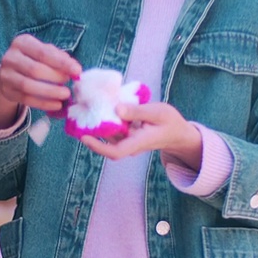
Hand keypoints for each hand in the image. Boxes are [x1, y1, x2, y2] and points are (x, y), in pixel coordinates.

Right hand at [0, 34, 80, 128]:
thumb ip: (60, 58)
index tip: (78, 71)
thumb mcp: (45, 53)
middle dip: (55, 78)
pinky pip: (26, 99)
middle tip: (69, 84)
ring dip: (50, 92)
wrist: (10, 74)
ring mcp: (6, 75)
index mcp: (22, 43)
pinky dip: (43, 103)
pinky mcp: (7, 91)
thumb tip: (75, 69)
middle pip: (34, 69)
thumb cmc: (33, 60)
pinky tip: (56, 105)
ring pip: (28, 86)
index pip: (43, 53)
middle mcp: (10, 57)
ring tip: (65, 95)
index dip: (61, 63)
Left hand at [81, 101, 202, 168]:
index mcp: (139, 142)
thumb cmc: (170, 122)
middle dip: (92, 131)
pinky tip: (102, 106)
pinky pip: (114, 130)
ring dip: (98, 123)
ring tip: (87, 106)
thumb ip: (138, 111)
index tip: (84, 137)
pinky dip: (107, 119)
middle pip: (107, 143)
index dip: (98, 147)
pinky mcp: (128, 136)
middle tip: (79, 113)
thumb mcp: (158, 112)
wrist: (178, 133)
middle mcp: (130, 145)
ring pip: (109, 135)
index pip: (116, 151)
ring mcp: (128, 141)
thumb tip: (116, 109)